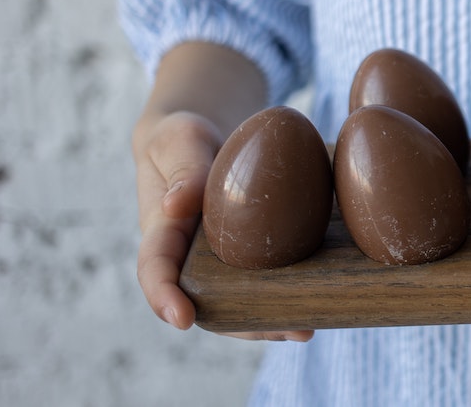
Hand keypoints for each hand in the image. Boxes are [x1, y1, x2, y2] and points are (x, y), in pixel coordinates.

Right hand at [132, 110, 314, 341]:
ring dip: (268, 322)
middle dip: (238, 326)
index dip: (164, 297)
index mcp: (162, 231)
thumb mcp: (179, 141)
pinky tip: (315, 305)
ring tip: (305, 330)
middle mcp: (189, 258)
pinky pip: (262, 283)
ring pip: (237, 303)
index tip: (182, 319)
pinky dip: (283, 298)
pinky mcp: (246, 257)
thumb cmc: (183, 138)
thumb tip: (177, 205)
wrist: (203, 141)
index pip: (154, 269)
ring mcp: (218, 262)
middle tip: (280, 331)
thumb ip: (182, 169)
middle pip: (206, 303)